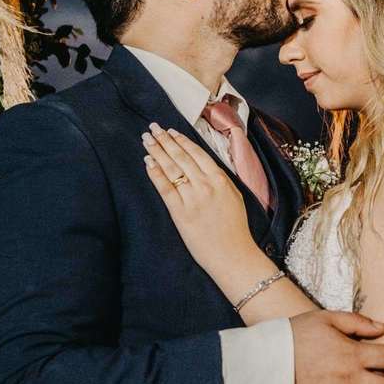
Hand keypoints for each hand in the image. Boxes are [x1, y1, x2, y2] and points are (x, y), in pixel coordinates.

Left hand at [143, 123, 255, 276]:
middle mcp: (205, 185)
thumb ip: (220, 180)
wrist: (233, 255)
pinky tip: (148, 162)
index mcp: (221, 179)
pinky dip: (155, 173)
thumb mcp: (234, 197)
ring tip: (147, 140)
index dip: (181, 141)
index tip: (171, 131)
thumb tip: (204, 167)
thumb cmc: (236, 229)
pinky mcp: (180, 212)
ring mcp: (192, 198)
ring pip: (171, 168)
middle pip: (181, 157)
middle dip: (165, 140)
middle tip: (152, 128)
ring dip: (157, 151)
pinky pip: (165, 188)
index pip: (197, 154)